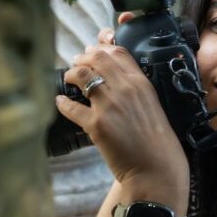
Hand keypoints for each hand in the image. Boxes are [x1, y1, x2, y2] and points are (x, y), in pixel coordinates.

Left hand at [55, 15, 188, 189]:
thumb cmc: (157, 141)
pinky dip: (62, 102)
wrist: (157, 169)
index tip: (92, 51)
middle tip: (76, 63)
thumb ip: (136, 89)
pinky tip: (60, 101)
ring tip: (68, 78)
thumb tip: (116, 78)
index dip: (101, 47)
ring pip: (81, 75)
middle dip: (82, 58)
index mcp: (141, 83)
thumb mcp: (152, 105)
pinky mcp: (96, 125)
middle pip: (97, 57)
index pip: (118, 52)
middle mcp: (125, 89)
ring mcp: (109, 105)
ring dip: (71, 74)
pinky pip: (71, 107)